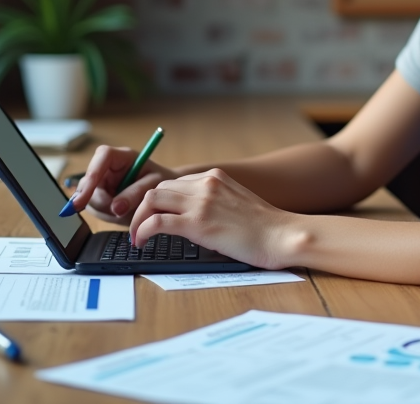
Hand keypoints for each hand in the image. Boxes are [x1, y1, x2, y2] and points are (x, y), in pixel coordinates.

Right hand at [70, 144, 175, 224]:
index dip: (91, 176)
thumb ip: (136, 193)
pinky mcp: (100, 195)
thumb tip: (115, 208)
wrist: (163, 193)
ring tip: (127, 212)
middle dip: (100, 202)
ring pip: (89, 198)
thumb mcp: (155, 185)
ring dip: (105, 211)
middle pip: (88, 182)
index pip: (101, 156)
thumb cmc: (161, 181)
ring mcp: (102, 181)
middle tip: (118, 213)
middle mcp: (108, 167)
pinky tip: (121, 214)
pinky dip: (106, 215)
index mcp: (122, 156)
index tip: (83, 198)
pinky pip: (94, 208)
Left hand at [129, 168, 298, 269]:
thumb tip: (196, 217)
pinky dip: (142, 230)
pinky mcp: (198, 223)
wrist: (282, 235)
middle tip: (139, 228)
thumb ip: (216, 202)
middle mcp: (205, 184)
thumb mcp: (237, 203)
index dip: (158, 201)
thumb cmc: (266, 228)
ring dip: (138, 219)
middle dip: (142, 208)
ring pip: (151, 200)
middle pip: (158, 188)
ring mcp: (200, 202)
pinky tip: (142, 242)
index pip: (174, 183)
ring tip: (137, 237)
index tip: (152, 216)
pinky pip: (157, 222)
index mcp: (215, 177)